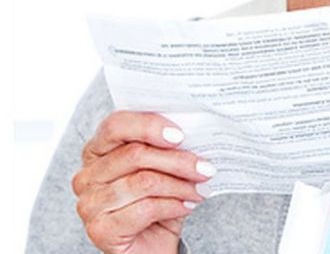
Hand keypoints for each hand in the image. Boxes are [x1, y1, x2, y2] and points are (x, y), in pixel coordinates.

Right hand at [72, 111, 215, 253]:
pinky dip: (173, 206)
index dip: (149, 126)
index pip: (116, 125)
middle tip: (204, 168)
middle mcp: (87, 175)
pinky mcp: (100, 229)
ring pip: (144, 182)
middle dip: (177, 160)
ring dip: (180, 185)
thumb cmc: (156, 203)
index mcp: (97, 150)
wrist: (150, 246)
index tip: (180, 135)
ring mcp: (89, 203)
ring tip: (199, 189)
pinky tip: (186, 206)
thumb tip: (195, 135)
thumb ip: (167, 149)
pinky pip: (145, 209)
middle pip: (135, 154)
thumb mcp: (162, 170)